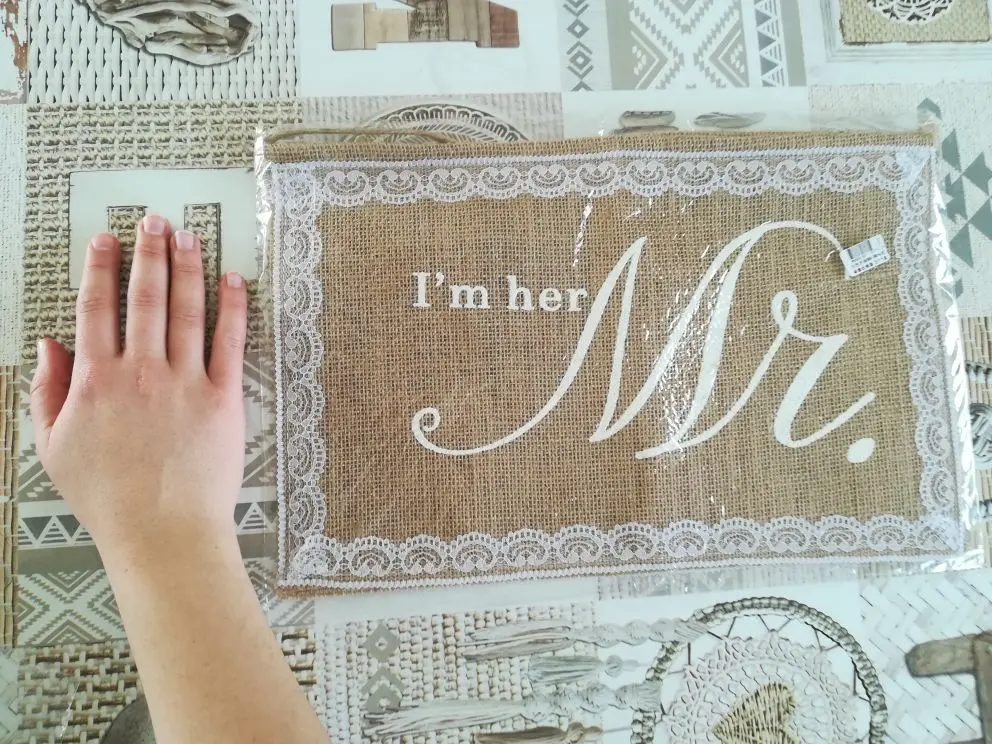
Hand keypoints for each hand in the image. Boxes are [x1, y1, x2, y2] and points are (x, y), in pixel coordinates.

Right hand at [30, 215, 247, 562]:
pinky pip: (230, 342)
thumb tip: (49, 345)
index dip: (101, 268)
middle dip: (148, 252)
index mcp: (97, 381)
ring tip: (189, 236)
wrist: (162, 532)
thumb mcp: (54, 447)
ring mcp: (185, 382)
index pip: (97, 309)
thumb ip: (47, 391)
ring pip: (188, 310)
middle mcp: (142, 372)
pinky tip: (234, 280)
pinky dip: (233, 307)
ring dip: (188, 267)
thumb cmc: (107, 497)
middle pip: (145, 298)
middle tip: (154, 221)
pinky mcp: (223, 397)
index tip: (106, 239)